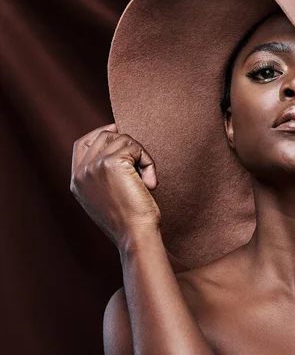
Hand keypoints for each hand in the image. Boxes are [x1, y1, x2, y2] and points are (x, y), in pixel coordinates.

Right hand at [70, 123, 160, 249]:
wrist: (135, 234)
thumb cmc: (129, 220)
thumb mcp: (107, 196)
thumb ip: (103, 175)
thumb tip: (116, 142)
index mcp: (77, 180)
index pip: (82, 142)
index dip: (101, 132)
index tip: (118, 128)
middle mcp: (81, 171)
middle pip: (105, 135)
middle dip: (129, 146)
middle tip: (142, 170)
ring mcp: (94, 165)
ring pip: (123, 139)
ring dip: (142, 157)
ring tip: (146, 181)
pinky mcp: (111, 163)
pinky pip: (136, 148)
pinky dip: (149, 163)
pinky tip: (150, 184)